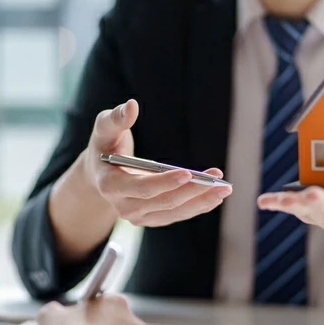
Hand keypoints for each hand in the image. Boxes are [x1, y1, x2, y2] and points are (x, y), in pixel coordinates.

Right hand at [79, 99, 231, 226]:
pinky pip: (177, 215)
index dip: (166, 182)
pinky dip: (197, 206)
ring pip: (175, 212)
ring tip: (224, 189)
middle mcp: (124, 207)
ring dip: (201, 201)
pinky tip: (215, 196)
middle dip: (193, 191)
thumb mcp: (104, 129)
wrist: (99, 174)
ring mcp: (138, 217)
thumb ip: (115, 118)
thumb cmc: (104, 146)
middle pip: (165, 202)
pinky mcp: (151, 219)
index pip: (143, 188)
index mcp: (111, 186)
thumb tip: (132, 105)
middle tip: (219, 180)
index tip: (188, 173)